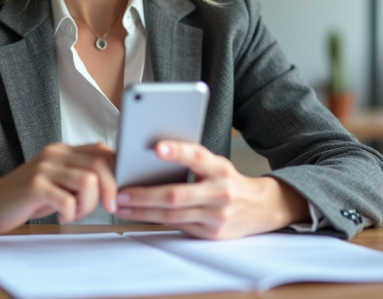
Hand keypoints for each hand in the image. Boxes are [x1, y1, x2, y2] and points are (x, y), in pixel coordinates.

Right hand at [0, 142, 116, 231]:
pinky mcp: (34, 186)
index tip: (118, 192)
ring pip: (88, 180)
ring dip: (89, 204)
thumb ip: (82, 178)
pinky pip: (67, 199)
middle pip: (100, 164)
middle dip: (111, 190)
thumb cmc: (28, 196)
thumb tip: (116, 186)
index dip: (117, 171)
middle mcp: (55, 154)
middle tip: (107, 208)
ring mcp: (44, 168)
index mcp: (64, 151)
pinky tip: (62, 216)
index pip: (103, 151)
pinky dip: (71, 213)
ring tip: (76, 213)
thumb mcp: (59, 183)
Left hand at [114, 141, 308, 238]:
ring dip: (143, 212)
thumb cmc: (229, 181)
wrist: (261, 207)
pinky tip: (140, 215)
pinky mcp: (212, 234)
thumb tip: (152, 159)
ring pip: (172, 216)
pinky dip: (156, 221)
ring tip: (122, 205)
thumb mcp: (217, 165)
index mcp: (220, 169)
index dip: (177, 151)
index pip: (197, 156)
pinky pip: (178, 227)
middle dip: (144, 195)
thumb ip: (193, 163)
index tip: (156, 147)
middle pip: (176, 195)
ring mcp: (216, 216)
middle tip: (121, 192)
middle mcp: (219, 192)